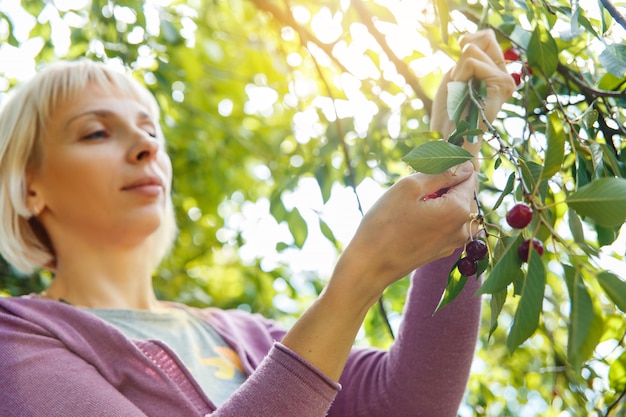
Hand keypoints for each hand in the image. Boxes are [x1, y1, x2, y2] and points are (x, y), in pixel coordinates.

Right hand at [330, 161, 477, 300]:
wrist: (370, 265)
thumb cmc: (385, 224)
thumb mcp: (409, 187)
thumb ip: (440, 173)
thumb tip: (464, 165)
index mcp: (459, 210)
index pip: (468, 176)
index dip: (450, 166)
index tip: (428, 166)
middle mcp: (463, 229)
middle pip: (463, 193)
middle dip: (443, 183)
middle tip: (414, 184)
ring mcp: (453, 243)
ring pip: (453, 208)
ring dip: (437, 199)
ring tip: (409, 201)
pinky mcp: (441, 250)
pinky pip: (444, 224)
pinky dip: (433, 215)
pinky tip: (410, 218)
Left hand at [431, 29, 515, 148]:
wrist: (449, 138)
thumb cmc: (449, 111)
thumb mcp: (457, 75)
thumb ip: (468, 55)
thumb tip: (469, 40)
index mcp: (497, 72)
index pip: (486, 37)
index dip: (466, 46)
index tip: (459, 74)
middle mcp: (506, 76)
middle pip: (485, 38)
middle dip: (462, 58)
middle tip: (460, 84)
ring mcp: (506, 81)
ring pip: (473, 51)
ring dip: (458, 71)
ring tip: (461, 92)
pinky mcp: (501, 87)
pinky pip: (473, 62)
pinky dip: (460, 74)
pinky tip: (463, 93)